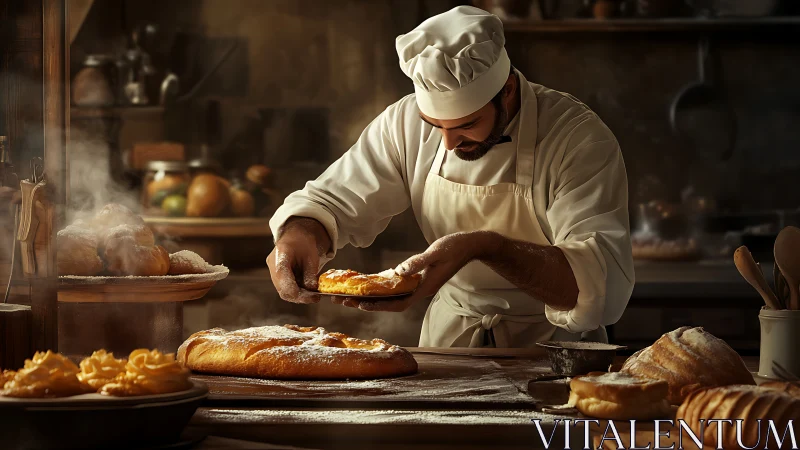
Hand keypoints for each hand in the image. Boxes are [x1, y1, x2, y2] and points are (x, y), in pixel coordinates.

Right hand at [266, 217, 330, 303]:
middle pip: (282, 289)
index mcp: (280, 256)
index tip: (311, 297)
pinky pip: (285, 288)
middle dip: (299, 296)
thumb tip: (311, 290)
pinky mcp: (276, 276)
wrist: (296, 234)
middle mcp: (272, 265)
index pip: (283, 278)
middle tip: (314, 298)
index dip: (296, 291)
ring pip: (283, 291)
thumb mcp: (312, 256)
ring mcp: (272, 271)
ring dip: (298, 295)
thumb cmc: (304, 242)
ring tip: (312, 294)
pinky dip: (296, 291)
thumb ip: (311, 274)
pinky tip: (306, 289)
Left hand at [331, 231, 497, 311]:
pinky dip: (381, 287)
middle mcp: (419, 291)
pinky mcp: (418, 279)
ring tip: (349, 295)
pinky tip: (368, 283)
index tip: (359, 305)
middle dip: (366, 303)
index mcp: (423, 289)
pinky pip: (396, 287)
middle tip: (342, 301)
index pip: (396, 304)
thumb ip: (417, 262)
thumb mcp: (435, 253)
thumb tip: (398, 271)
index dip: (378, 307)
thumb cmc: (454, 248)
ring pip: (391, 297)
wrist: (469, 246)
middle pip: (389, 303)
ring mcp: (418, 286)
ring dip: (371, 297)